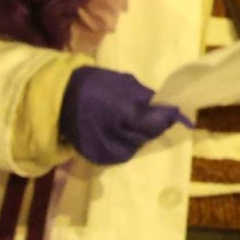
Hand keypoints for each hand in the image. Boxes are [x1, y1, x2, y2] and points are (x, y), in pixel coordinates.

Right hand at [58, 67, 189, 165]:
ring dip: (140, 137)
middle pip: (148, 136)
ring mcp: (106, 148)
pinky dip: (125, 145)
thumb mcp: (125, 83)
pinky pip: (121, 154)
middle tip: (156, 118)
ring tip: (134, 125)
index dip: (168, 118)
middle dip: (155, 127)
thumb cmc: (97, 85)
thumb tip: (165, 107)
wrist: (63, 98)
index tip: (176, 114)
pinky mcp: (98, 156)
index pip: (156, 122)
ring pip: (136, 147)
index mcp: (125, 112)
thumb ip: (145, 98)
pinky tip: (122, 134)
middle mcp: (117, 134)